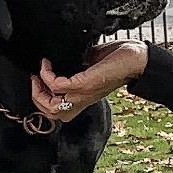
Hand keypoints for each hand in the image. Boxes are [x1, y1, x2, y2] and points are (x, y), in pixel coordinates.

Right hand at [30, 41, 149, 122]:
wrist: (137, 59)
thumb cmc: (118, 60)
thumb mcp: (91, 65)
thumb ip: (76, 65)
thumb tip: (61, 57)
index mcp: (83, 97)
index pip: (56, 112)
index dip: (41, 100)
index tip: (37, 80)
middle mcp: (82, 99)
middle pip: (50, 114)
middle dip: (36, 97)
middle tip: (35, 79)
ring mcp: (83, 93)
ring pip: (51, 106)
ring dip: (39, 88)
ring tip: (40, 72)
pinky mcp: (85, 83)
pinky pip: (57, 86)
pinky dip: (47, 75)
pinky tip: (48, 64)